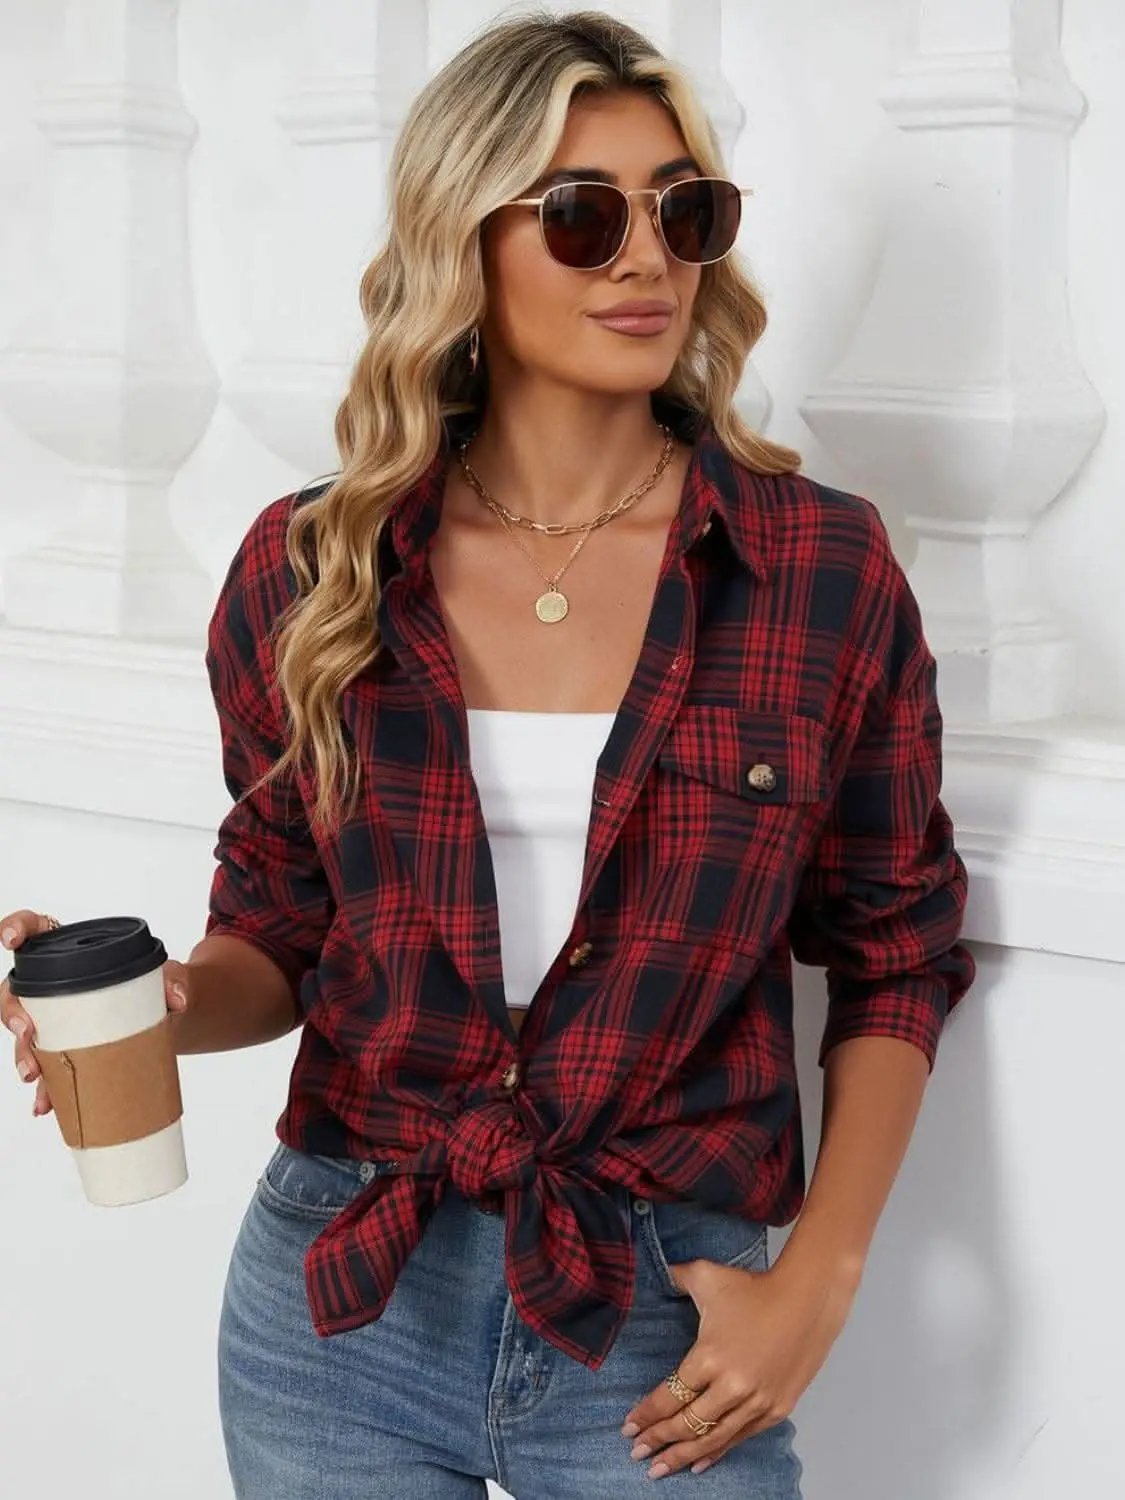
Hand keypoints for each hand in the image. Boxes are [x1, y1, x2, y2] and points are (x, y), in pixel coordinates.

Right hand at [2, 910, 190, 1117]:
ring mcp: (56, 1020)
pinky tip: (46, 1104)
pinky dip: (46, 1089)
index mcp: (73, 952)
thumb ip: (174, 980)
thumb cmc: (158, 984)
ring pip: (25, 1036)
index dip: (16, 927)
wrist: (170, 1018)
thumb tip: (178, 1000)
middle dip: (12, 1012)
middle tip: (26, 1031)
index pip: (37, 929)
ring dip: (23, 1056)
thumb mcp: (169, 975)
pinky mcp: (66, 1050)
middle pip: (17, 993)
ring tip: (33, 1075)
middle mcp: (54, 985)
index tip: (11, 941)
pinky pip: (48, 1070)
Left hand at [619, 1253, 859, 1478]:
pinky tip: (698, 1463)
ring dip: (682, 1456)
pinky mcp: (777, 1410)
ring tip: (659, 1469)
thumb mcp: (707, 1276)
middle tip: (637, 1452)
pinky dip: (717, 1452)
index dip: (646, 1415)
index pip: (669, 1397)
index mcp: (709, 1357)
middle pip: (686, 1424)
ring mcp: (756, 1402)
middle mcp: (731, 1387)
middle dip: (657, 1440)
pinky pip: (739, 1438)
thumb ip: (676, 1277)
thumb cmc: (755, 1288)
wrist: (808, 1300)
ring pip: (711, 1439)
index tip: (628, 1427)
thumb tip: (658, 1273)